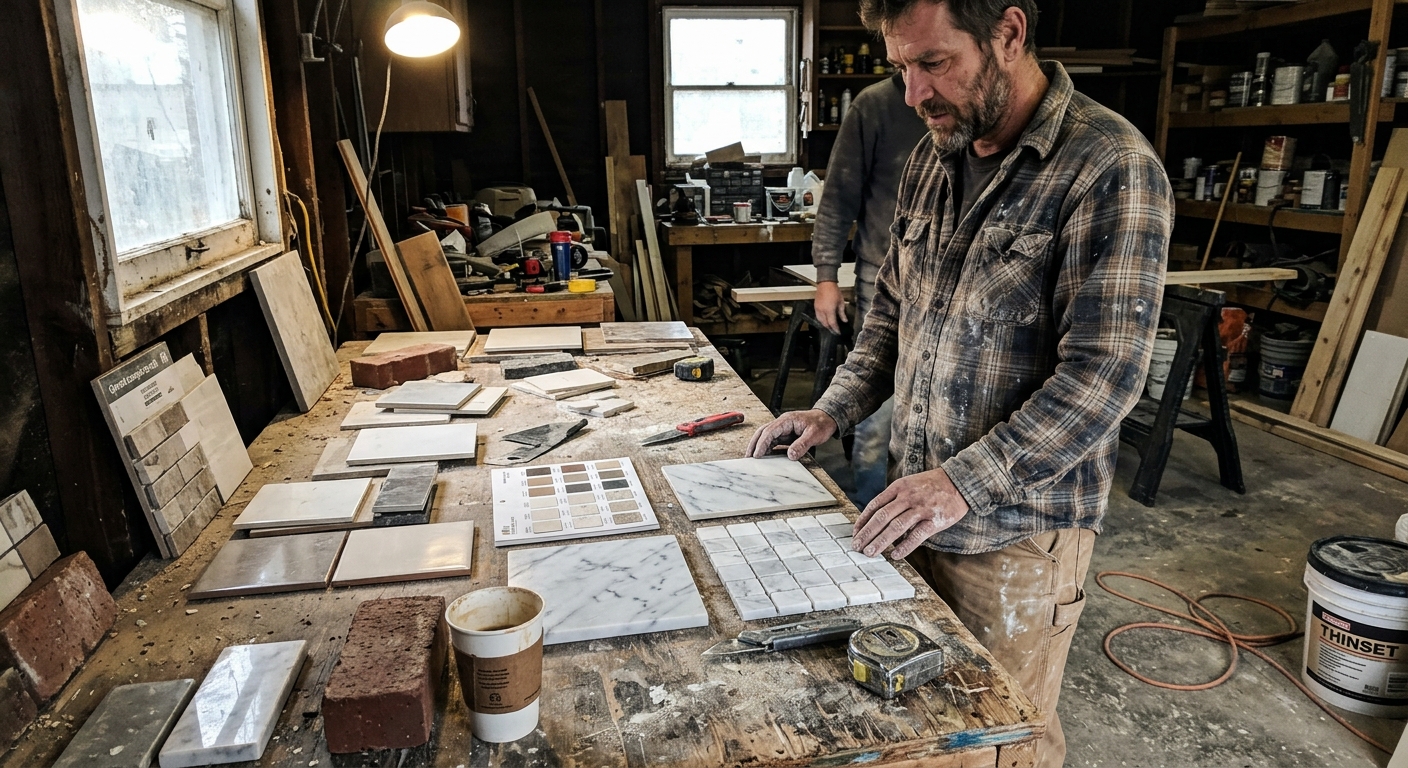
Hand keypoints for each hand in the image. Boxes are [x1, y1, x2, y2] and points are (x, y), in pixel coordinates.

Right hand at [746, 409, 837, 459]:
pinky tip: (764, 456)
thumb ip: (802, 444)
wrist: (827, 419)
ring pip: (766, 436)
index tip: (757, 455)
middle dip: (754, 444)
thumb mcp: (814, 435)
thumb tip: (790, 455)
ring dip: (758, 446)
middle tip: (748, 457)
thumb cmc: (821, 424)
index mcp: (787, 420)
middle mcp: (782, 423)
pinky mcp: (785, 434)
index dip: (762, 443)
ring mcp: (783, 428)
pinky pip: (773, 441)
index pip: (770, 431)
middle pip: (762, 432)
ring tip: (752, 458)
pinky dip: (766, 448)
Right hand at [813, 281, 847, 333]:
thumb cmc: (834, 292)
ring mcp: (818, 309)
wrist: (826, 284)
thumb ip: (842, 313)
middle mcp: (822, 311)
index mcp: (829, 310)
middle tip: (835, 331)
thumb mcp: (841, 302)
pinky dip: (821, 321)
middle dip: (830, 329)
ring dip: (825, 325)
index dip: (836, 329)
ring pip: (820, 321)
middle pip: (825, 324)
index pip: (832, 323)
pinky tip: (825, 321)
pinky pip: (818, 317)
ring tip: (830, 327)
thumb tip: (844, 321)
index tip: (838, 332)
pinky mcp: (815, 307)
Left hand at [852, 468, 969, 558]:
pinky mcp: (935, 520)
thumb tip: (875, 519)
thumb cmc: (930, 485)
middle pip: (882, 517)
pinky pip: (917, 535)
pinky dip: (905, 546)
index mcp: (899, 487)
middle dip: (867, 533)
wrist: (958, 481)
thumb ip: (893, 499)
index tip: (855, 533)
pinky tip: (895, 555)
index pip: (875, 505)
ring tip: (870, 553)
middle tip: (856, 547)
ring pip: (896, 527)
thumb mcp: (908, 484)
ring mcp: (922, 508)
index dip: (863, 520)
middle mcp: (908, 497)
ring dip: (880, 541)